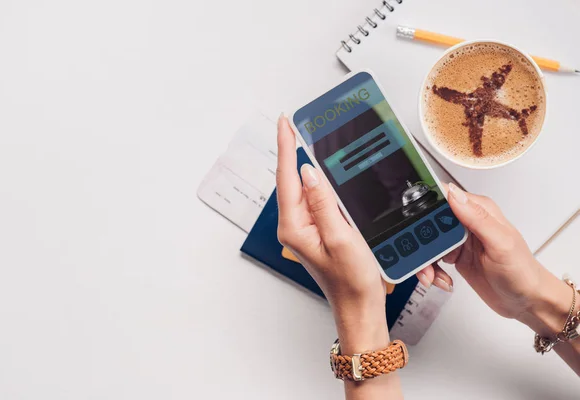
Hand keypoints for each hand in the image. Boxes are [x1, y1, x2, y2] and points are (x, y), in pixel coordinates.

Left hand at [275, 115, 387, 351]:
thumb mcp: (342, 237)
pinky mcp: (316, 230)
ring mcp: (304, 228)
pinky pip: (314, 199)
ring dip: (307, 164)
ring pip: (303, 189)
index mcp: (294, 226)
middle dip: (293, 149)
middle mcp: (294, 225)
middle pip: (291, 180)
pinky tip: (327, 171)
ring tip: (311, 139)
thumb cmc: (352, 281)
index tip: (285, 122)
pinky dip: (319, 182)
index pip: (286, 177)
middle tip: (302, 123)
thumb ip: (323, 203)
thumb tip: (308, 172)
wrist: (359, 307)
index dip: (285, 146)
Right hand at [417, 183, 560, 322]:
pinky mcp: (454, 256)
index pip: (444, 198)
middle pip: (428, 222)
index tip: (414, 225)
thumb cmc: (521, 272)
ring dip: (424, 262)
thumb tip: (453, 193)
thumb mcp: (500, 243)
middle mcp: (466, 222)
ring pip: (426, 243)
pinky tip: (442, 280)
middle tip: (424, 260)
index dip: (425, 209)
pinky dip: (431, 272)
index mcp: (478, 210)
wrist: (526, 302)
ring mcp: (458, 240)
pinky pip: (431, 259)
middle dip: (419, 243)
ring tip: (432, 277)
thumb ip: (477, 217)